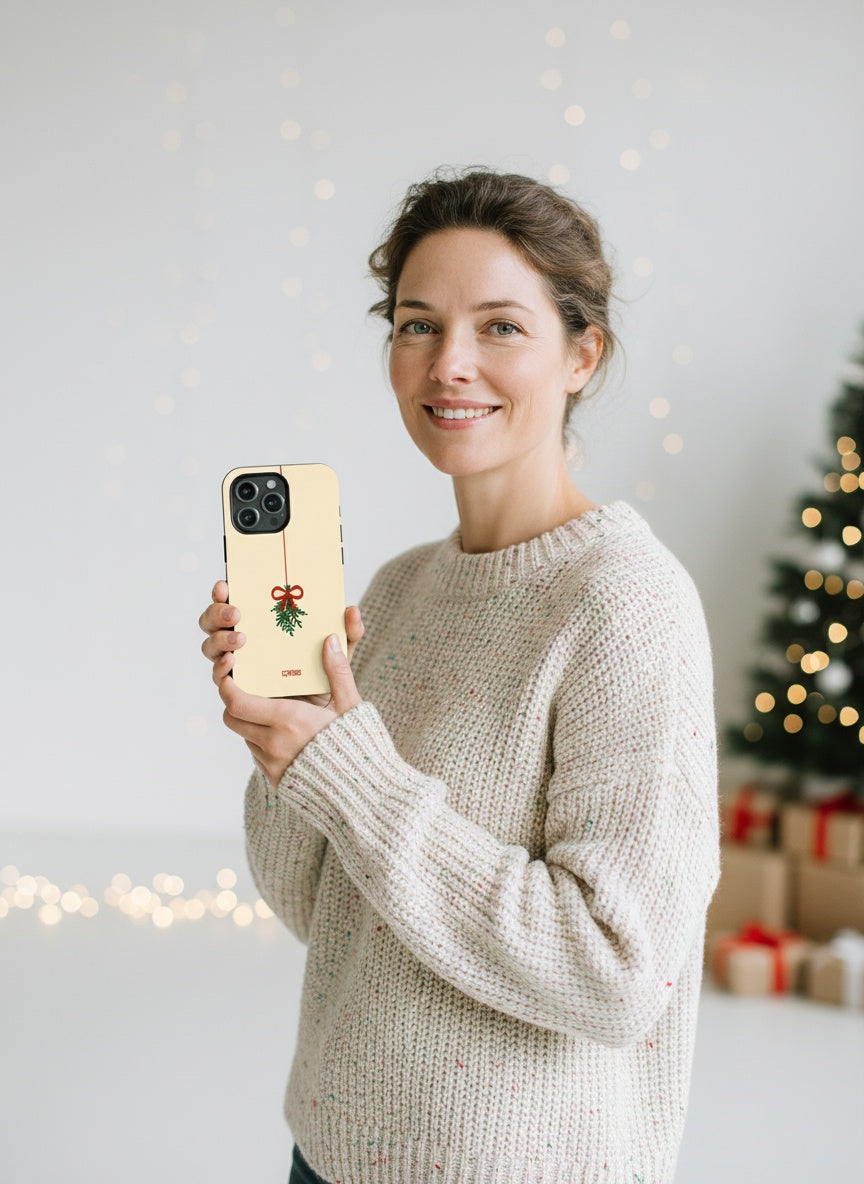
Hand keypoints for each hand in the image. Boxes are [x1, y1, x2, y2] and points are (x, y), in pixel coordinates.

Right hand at [199, 580, 363, 683]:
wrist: (323, 719)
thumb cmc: (327, 678)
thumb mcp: (341, 655)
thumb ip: (349, 634)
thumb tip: (351, 610)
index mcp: (262, 624)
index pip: (233, 601)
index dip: (222, 591)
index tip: (225, 584)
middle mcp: (242, 641)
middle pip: (213, 622)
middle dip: (217, 613)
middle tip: (236, 613)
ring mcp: (237, 664)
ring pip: (211, 647)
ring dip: (220, 639)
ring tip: (240, 639)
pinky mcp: (236, 689)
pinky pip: (220, 677)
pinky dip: (220, 668)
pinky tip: (231, 662)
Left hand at [218, 631, 362, 787]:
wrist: (363, 794)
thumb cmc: (359, 746)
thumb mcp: (351, 706)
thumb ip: (338, 671)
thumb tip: (329, 640)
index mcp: (289, 721)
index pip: (236, 702)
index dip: (227, 686)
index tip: (229, 673)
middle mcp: (274, 744)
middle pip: (232, 718)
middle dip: (234, 702)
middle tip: (248, 689)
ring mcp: (272, 765)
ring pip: (245, 736)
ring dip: (252, 722)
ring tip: (274, 712)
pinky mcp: (275, 780)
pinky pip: (257, 755)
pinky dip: (263, 741)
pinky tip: (286, 735)